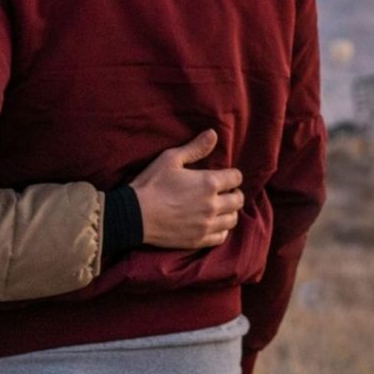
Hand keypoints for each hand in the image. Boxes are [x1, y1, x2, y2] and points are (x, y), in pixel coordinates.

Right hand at [130, 130, 243, 249]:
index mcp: (208, 183)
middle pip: (238, 200)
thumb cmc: (152, 183)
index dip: (232, 174)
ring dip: (230, 211)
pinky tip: (213, 223)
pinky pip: (221, 236)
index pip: (236, 177)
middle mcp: (212, 205)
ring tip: (221, 206)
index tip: (226, 175)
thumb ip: (195, 148)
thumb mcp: (171, 159)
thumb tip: (213, 134)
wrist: (135, 215)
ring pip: (233, 219)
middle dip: (234, 192)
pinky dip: (222, 229)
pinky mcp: (198, 240)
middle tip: (225, 191)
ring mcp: (206, 225)